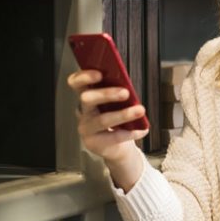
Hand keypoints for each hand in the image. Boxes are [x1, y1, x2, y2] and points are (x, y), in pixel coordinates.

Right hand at [67, 70, 147, 189]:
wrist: (117, 146)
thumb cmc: (116, 118)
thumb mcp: (117, 102)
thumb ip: (118, 91)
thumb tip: (128, 85)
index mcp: (87, 95)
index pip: (76, 83)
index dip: (84, 77)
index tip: (99, 74)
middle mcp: (83, 111)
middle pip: (87, 99)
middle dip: (106, 94)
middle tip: (125, 93)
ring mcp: (86, 128)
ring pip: (102, 120)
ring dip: (123, 114)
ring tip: (140, 111)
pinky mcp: (93, 143)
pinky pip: (113, 137)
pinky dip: (131, 132)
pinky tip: (142, 129)